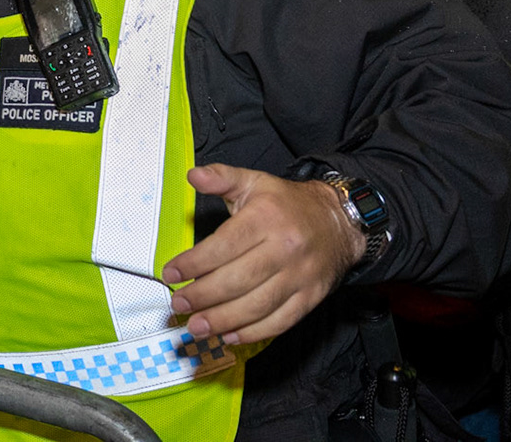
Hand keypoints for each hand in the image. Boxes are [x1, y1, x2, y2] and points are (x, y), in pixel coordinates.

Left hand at [160, 164, 361, 344]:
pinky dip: (254, 332)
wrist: (339, 221)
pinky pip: (281, 321)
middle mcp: (284, 248)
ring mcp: (299, 276)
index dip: (194, 263)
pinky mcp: (310, 297)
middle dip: (203, 296)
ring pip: (257, 305)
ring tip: (197, 326)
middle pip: (238, 279)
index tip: (171, 274)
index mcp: (266, 217)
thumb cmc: (289, 204)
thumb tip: (193, 175)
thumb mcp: (255, 181)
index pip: (224, 245)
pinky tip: (230, 335)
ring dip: (223, 320)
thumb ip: (222, 178)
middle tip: (179, 305)